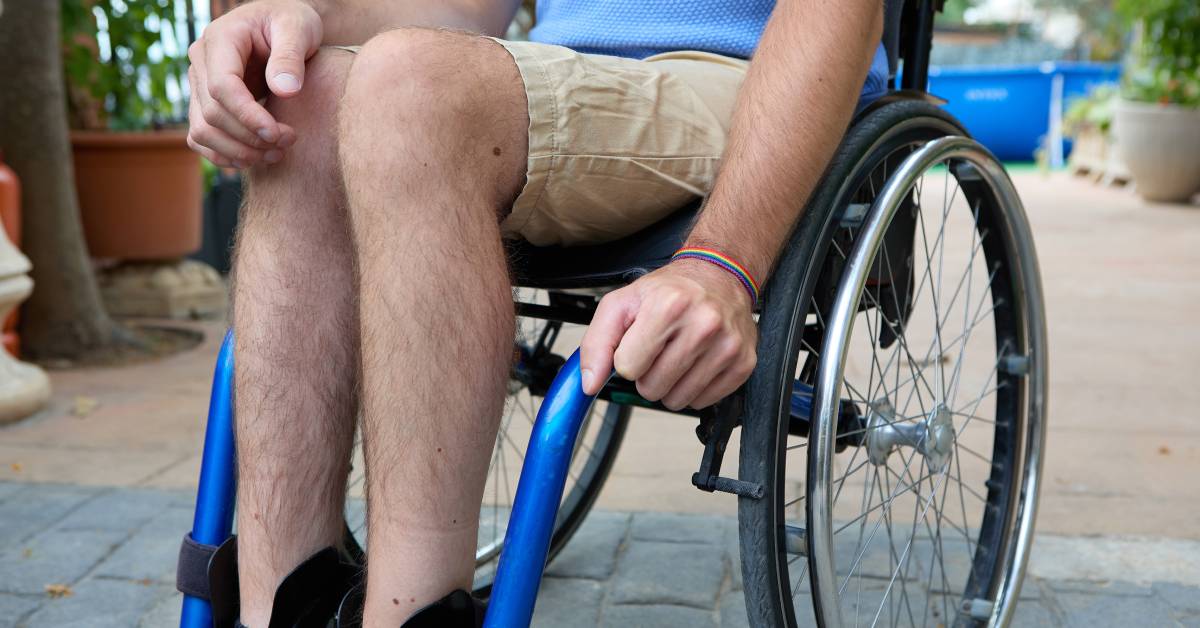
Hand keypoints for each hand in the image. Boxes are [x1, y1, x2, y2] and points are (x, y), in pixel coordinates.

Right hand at [186, 0, 321, 166]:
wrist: (285, 28)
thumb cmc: (292, 22)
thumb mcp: (298, 28)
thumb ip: (291, 55)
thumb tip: (284, 91)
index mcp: (220, 39)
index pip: (222, 86)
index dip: (247, 116)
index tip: (277, 134)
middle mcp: (201, 62)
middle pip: (213, 113)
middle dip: (251, 137)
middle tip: (289, 142)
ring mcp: (199, 84)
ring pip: (203, 131)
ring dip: (238, 151)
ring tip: (276, 154)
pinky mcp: (204, 103)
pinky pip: (202, 138)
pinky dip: (225, 155)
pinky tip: (256, 159)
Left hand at [579, 260, 758, 409]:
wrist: (720, 276)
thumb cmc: (669, 291)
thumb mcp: (622, 303)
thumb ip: (596, 342)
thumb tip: (589, 384)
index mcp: (668, 306)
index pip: (627, 368)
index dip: (627, 359)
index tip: (638, 343)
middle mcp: (703, 325)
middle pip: (652, 388)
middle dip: (648, 374)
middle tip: (659, 350)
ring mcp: (727, 346)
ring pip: (677, 400)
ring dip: (670, 385)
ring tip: (678, 355)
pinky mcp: (743, 364)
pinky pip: (703, 402)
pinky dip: (694, 388)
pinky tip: (697, 362)